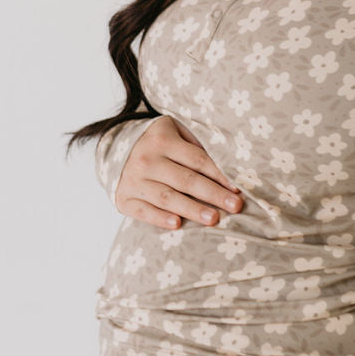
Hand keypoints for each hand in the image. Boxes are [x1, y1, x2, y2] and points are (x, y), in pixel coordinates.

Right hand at [115, 115, 244, 229]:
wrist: (116, 150)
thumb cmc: (158, 142)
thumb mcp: (175, 130)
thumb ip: (196, 143)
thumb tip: (229, 163)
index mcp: (162, 141)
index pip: (198, 160)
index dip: (220, 175)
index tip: (238, 188)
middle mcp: (147, 160)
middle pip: (186, 180)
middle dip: (213, 194)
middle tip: (236, 206)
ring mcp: (134, 180)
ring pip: (167, 198)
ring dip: (192, 209)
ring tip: (214, 219)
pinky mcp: (124, 198)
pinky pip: (143, 211)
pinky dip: (159, 218)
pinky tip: (177, 225)